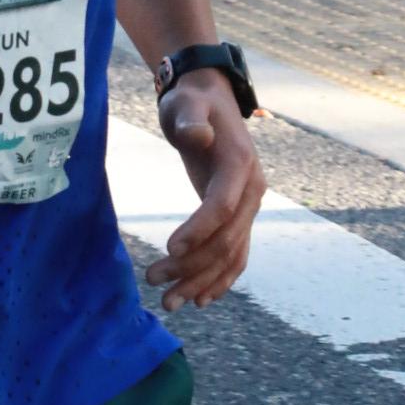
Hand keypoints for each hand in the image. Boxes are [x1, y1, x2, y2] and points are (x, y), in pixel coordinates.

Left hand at [145, 74, 264, 307]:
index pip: (222, 207)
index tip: (169, 248)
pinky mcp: (237, 215)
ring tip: (169, 303)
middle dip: (191, 265)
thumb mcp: (186, 104)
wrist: (209, 102)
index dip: (199, 229)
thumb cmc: (192, 103)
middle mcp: (251, 191)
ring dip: (201, 282)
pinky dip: (220, 279)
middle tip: (153, 281)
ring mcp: (248, 206)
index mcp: (240, 165)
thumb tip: (198, 136)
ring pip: (231, 254)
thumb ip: (191, 119)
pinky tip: (199, 299)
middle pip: (226, 239)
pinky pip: (235, 254)